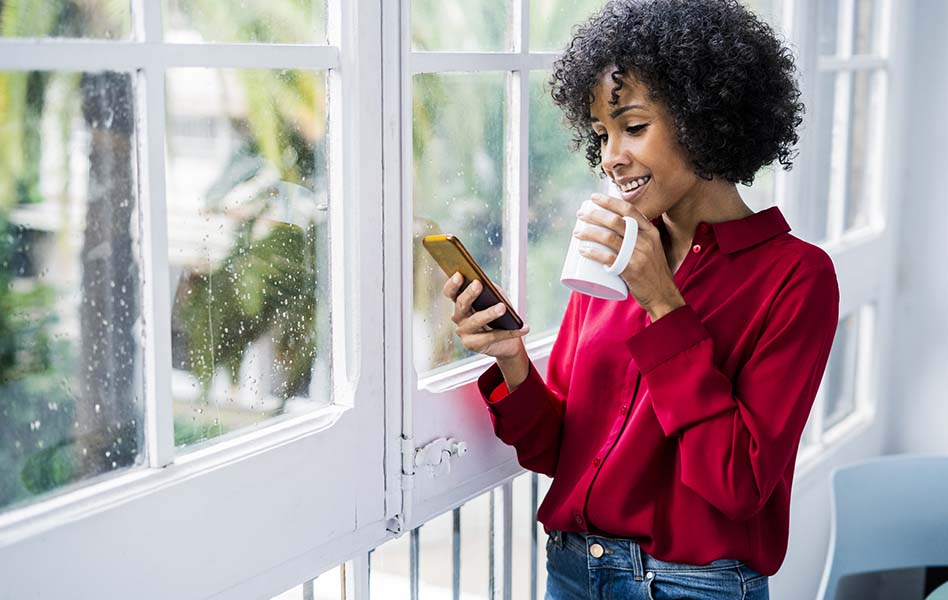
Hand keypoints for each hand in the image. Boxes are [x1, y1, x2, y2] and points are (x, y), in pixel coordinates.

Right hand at [442, 273, 529, 358]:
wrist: (506, 342)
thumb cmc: (500, 316)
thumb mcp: (497, 299)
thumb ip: (491, 290)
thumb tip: (489, 285)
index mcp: (460, 303)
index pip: (450, 292)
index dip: (453, 284)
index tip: (459, 274)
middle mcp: (458, 317)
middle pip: (461, 304)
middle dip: (469, 293)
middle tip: (478, 284)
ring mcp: (464, 332)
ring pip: (475, 320)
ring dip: (489, 313)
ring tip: (502, 307)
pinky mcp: (472, 345)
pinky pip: (491, 337)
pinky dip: (510, 332)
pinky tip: (523, 328)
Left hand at [573, 193, 685, 318]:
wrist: (663, 294)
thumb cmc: (653, 272)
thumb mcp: (652, 248)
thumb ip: (637, 238)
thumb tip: (612, 228)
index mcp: (651, 232)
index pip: (629, 210)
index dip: (610, 201)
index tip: (594, 198)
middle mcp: (646, 240)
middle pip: (615, 221)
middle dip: (594, 215)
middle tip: (580, 215)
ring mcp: (638, 255)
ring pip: (608, 237)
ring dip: (589, 232)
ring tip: (577, 232)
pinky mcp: (630, 269)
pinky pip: (607, 258)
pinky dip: (592, 253)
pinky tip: (582, 250)